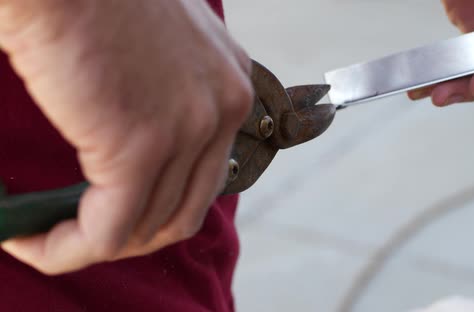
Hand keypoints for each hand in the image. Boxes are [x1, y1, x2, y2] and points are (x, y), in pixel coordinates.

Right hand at [0, 0, 252, 273]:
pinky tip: (29, 239)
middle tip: (81, 233)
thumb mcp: (158, 49)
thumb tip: (138, 152)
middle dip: (132, 234)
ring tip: (46, 237)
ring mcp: (189, 127)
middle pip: (185, 209)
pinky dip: (65, 248)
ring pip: (147, 227)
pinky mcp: (141, 145)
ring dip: (94, 244)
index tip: (112, 213)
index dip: (157, 207)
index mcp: (229, 84)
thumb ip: (166, 98)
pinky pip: (106, 230)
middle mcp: (224, 106)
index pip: (206, 177)